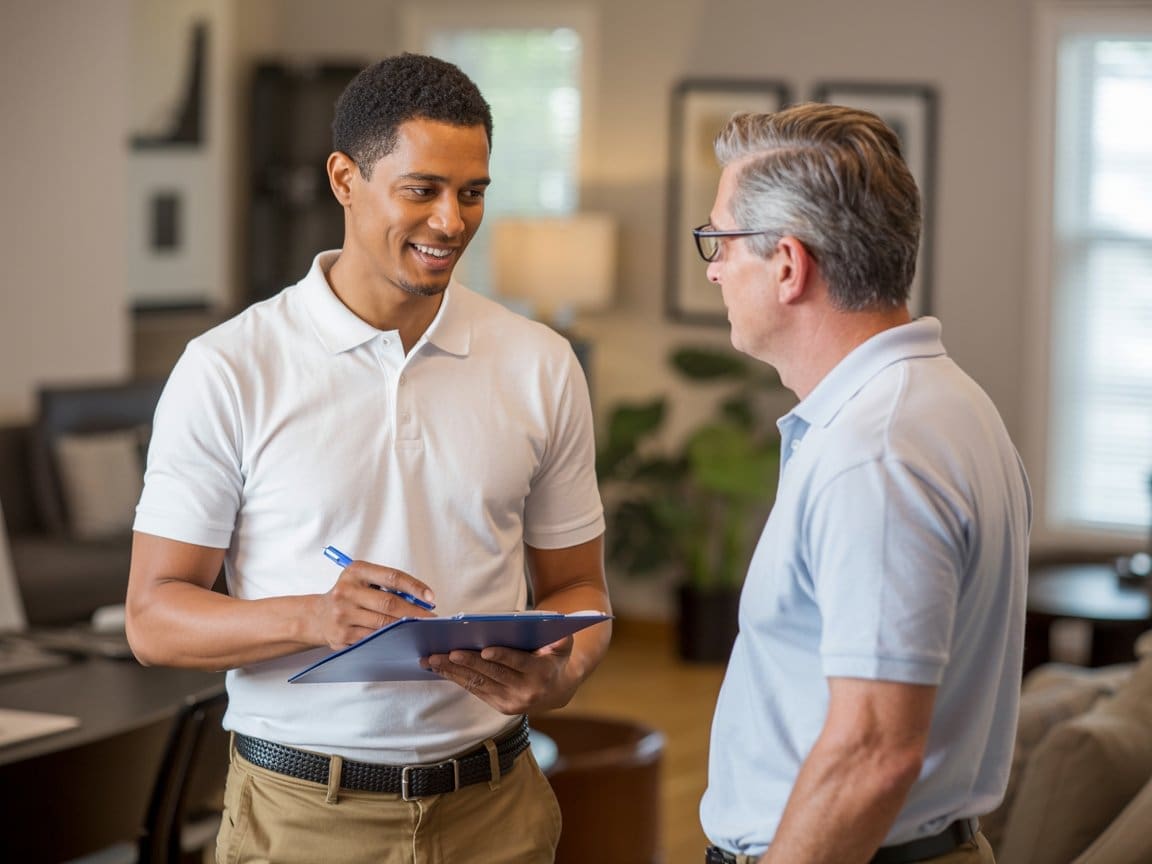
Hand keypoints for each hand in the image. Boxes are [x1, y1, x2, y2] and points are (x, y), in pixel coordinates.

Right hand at [314, 560, 434, 648]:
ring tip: (421, 629)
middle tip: (432, 618)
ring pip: (383, 624)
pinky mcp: (342, 636)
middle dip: (415, 613)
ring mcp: (342, 615)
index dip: (415, 587)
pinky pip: (373, 639)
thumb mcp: (363, 579)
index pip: (392, 577)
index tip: (431, 597)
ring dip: (405, 628)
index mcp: (355, 571)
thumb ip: (389, 585)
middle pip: (389, 604)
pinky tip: (401, 639)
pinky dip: (390, 639)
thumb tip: (422, 600)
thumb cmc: (349, 595)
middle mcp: (346, 591)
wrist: (317, 616)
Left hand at [422, 635, 576, 713]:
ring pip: (479, 684)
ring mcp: (511, 702)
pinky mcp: (500, 707)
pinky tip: (440, 669)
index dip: (502, 656)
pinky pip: (475, 691)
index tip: (484, 649)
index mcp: (541, 673)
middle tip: (447, 652)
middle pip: (492, 674)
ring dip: (453, 672)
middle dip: (468, 663)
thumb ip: (558, 634)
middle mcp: (526, 692)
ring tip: (432, 660)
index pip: (519, 663)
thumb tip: (541, 619)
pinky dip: (456, 678)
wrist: (557, 690)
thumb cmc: (555, 658)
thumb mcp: (562, 644)